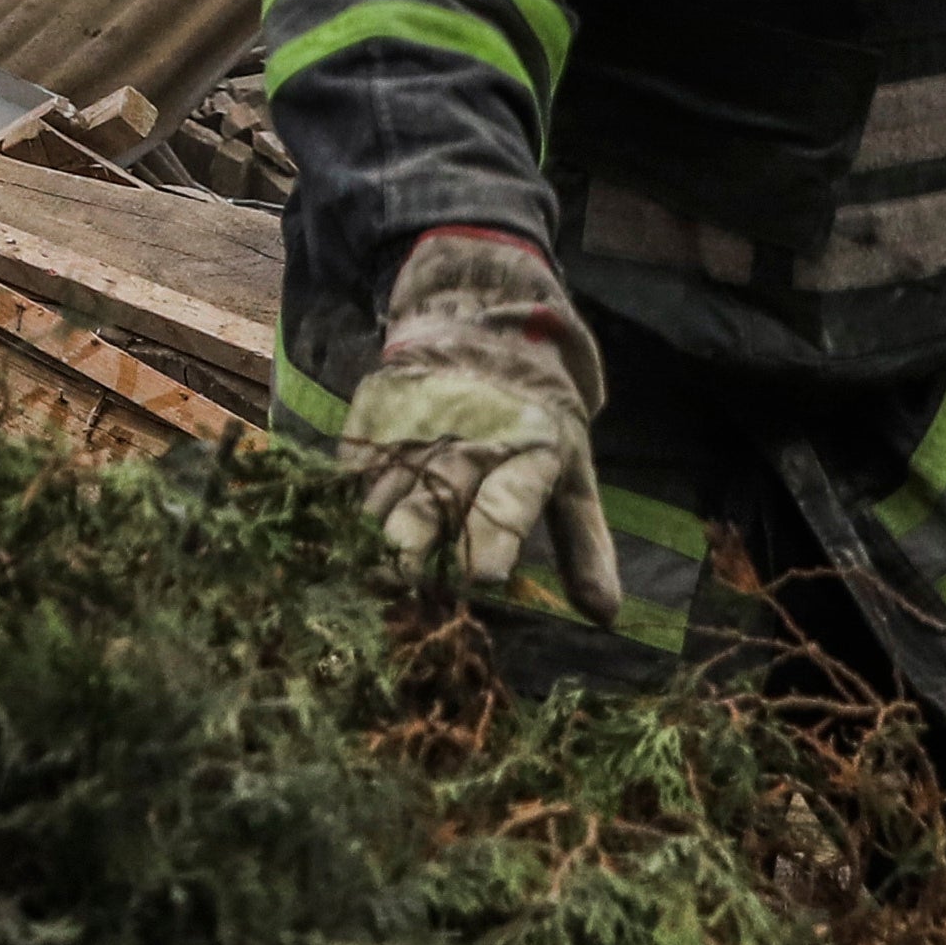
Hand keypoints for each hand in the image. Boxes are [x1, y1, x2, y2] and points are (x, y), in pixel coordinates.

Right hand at [332, 228, 618, 621]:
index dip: (495, 537)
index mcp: (529, 454)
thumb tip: (606, 618)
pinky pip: (356, 462)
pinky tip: (339, 530)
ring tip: (364, 567)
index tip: (481, 576)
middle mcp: (471, 440)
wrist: (484, 325)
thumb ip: (585, 547)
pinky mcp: (378, 409)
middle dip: (416, 539)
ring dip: (374, 528)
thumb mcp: (572, 474)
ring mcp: (418, 423)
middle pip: (438, 497)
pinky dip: (348, 498)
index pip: (510, 500)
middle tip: (400, 580)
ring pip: (390, 483)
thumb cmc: (537, 419)